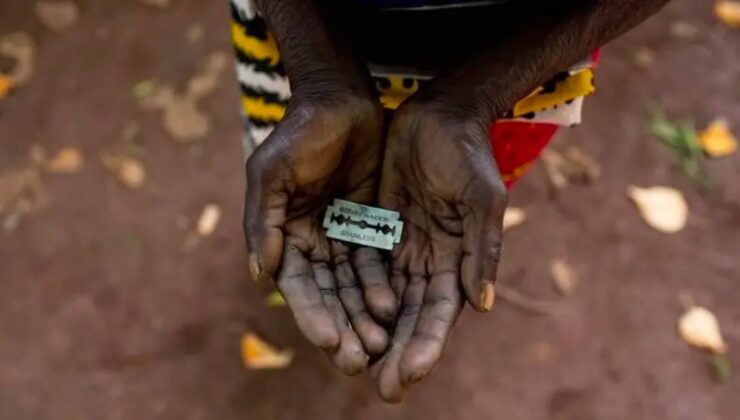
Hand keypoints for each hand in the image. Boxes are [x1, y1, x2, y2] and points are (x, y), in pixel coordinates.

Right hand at [244, 89, 397, 373]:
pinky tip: (393, 309)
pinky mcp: (371, 226)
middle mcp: (312, 242)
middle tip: (357, 361)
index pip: (298, 285)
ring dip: (362, 316)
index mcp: (284, 234)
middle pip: (327, 294)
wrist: (341, 99)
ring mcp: (343, 235)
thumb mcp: (272, 170)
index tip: (328, 342)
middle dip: (340, 327)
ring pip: (353, 286)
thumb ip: (262, 220)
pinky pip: (378, 263)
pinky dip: (382, 287)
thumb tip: (259, 275)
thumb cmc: (300, 132)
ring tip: (379, 346)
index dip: (312, 314)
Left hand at [372, 102, 507, 401]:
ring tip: (355, 366)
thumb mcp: (482, 198)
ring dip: (372, 333)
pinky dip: (352, 295)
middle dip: (398, 352)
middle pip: (410, 316)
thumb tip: (482, 306)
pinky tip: (339, 319)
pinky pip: (362, 268)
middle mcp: (429, 261)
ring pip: (383, 299)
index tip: (409, 375)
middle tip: (383, 390)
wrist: (439, 115)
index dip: (426, 344)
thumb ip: (483, 249)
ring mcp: (402, 247)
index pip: (439, 312)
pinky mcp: (377, 228)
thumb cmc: (468, 155)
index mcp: (457, 259)